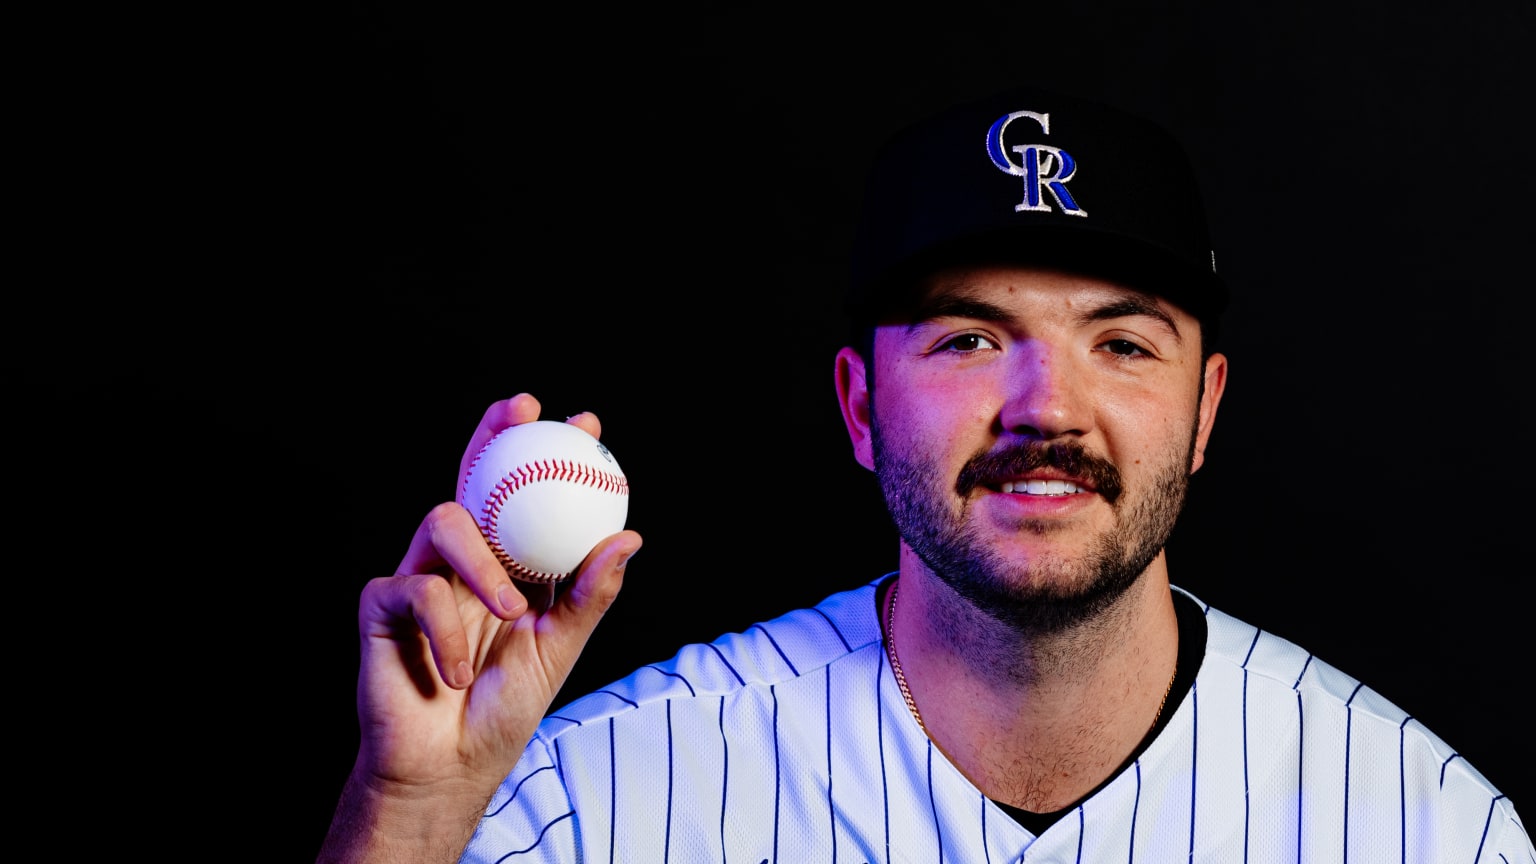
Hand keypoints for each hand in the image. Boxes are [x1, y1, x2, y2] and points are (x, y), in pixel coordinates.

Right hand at [318, 394, 641, 862]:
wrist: (448, 767)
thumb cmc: (503, 709)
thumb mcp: (559, 650)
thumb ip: (588, 595)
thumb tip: (629, 536)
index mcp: (510, 563)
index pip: (527, 494)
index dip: (548, 451)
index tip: (586, 423)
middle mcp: (464, 560)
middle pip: (473, 478)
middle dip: (494, 434)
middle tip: (524, 410)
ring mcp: (420, 576)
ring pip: (444, 521)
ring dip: (484, 564)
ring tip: (512, 612)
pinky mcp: (382, 606)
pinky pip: (414, 590)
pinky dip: (447, 630)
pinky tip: (459, 670)